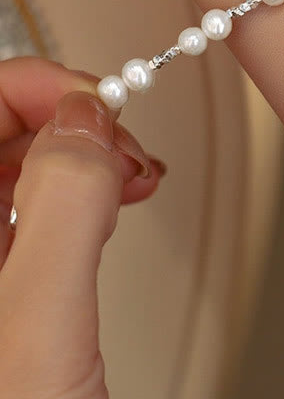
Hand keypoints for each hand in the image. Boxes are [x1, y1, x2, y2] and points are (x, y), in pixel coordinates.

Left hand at [0, 58, 163, 398]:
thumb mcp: (39, 332)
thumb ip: (63, 209)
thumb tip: (88, 120)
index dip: (36, 89)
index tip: (99, 104)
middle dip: (72, 119)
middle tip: (124, 144)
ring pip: (23, 162)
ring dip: (87, 150)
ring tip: (134, 169)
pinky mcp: (10, 279)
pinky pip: (44, 202)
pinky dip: (91, 185)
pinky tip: (120, 193)